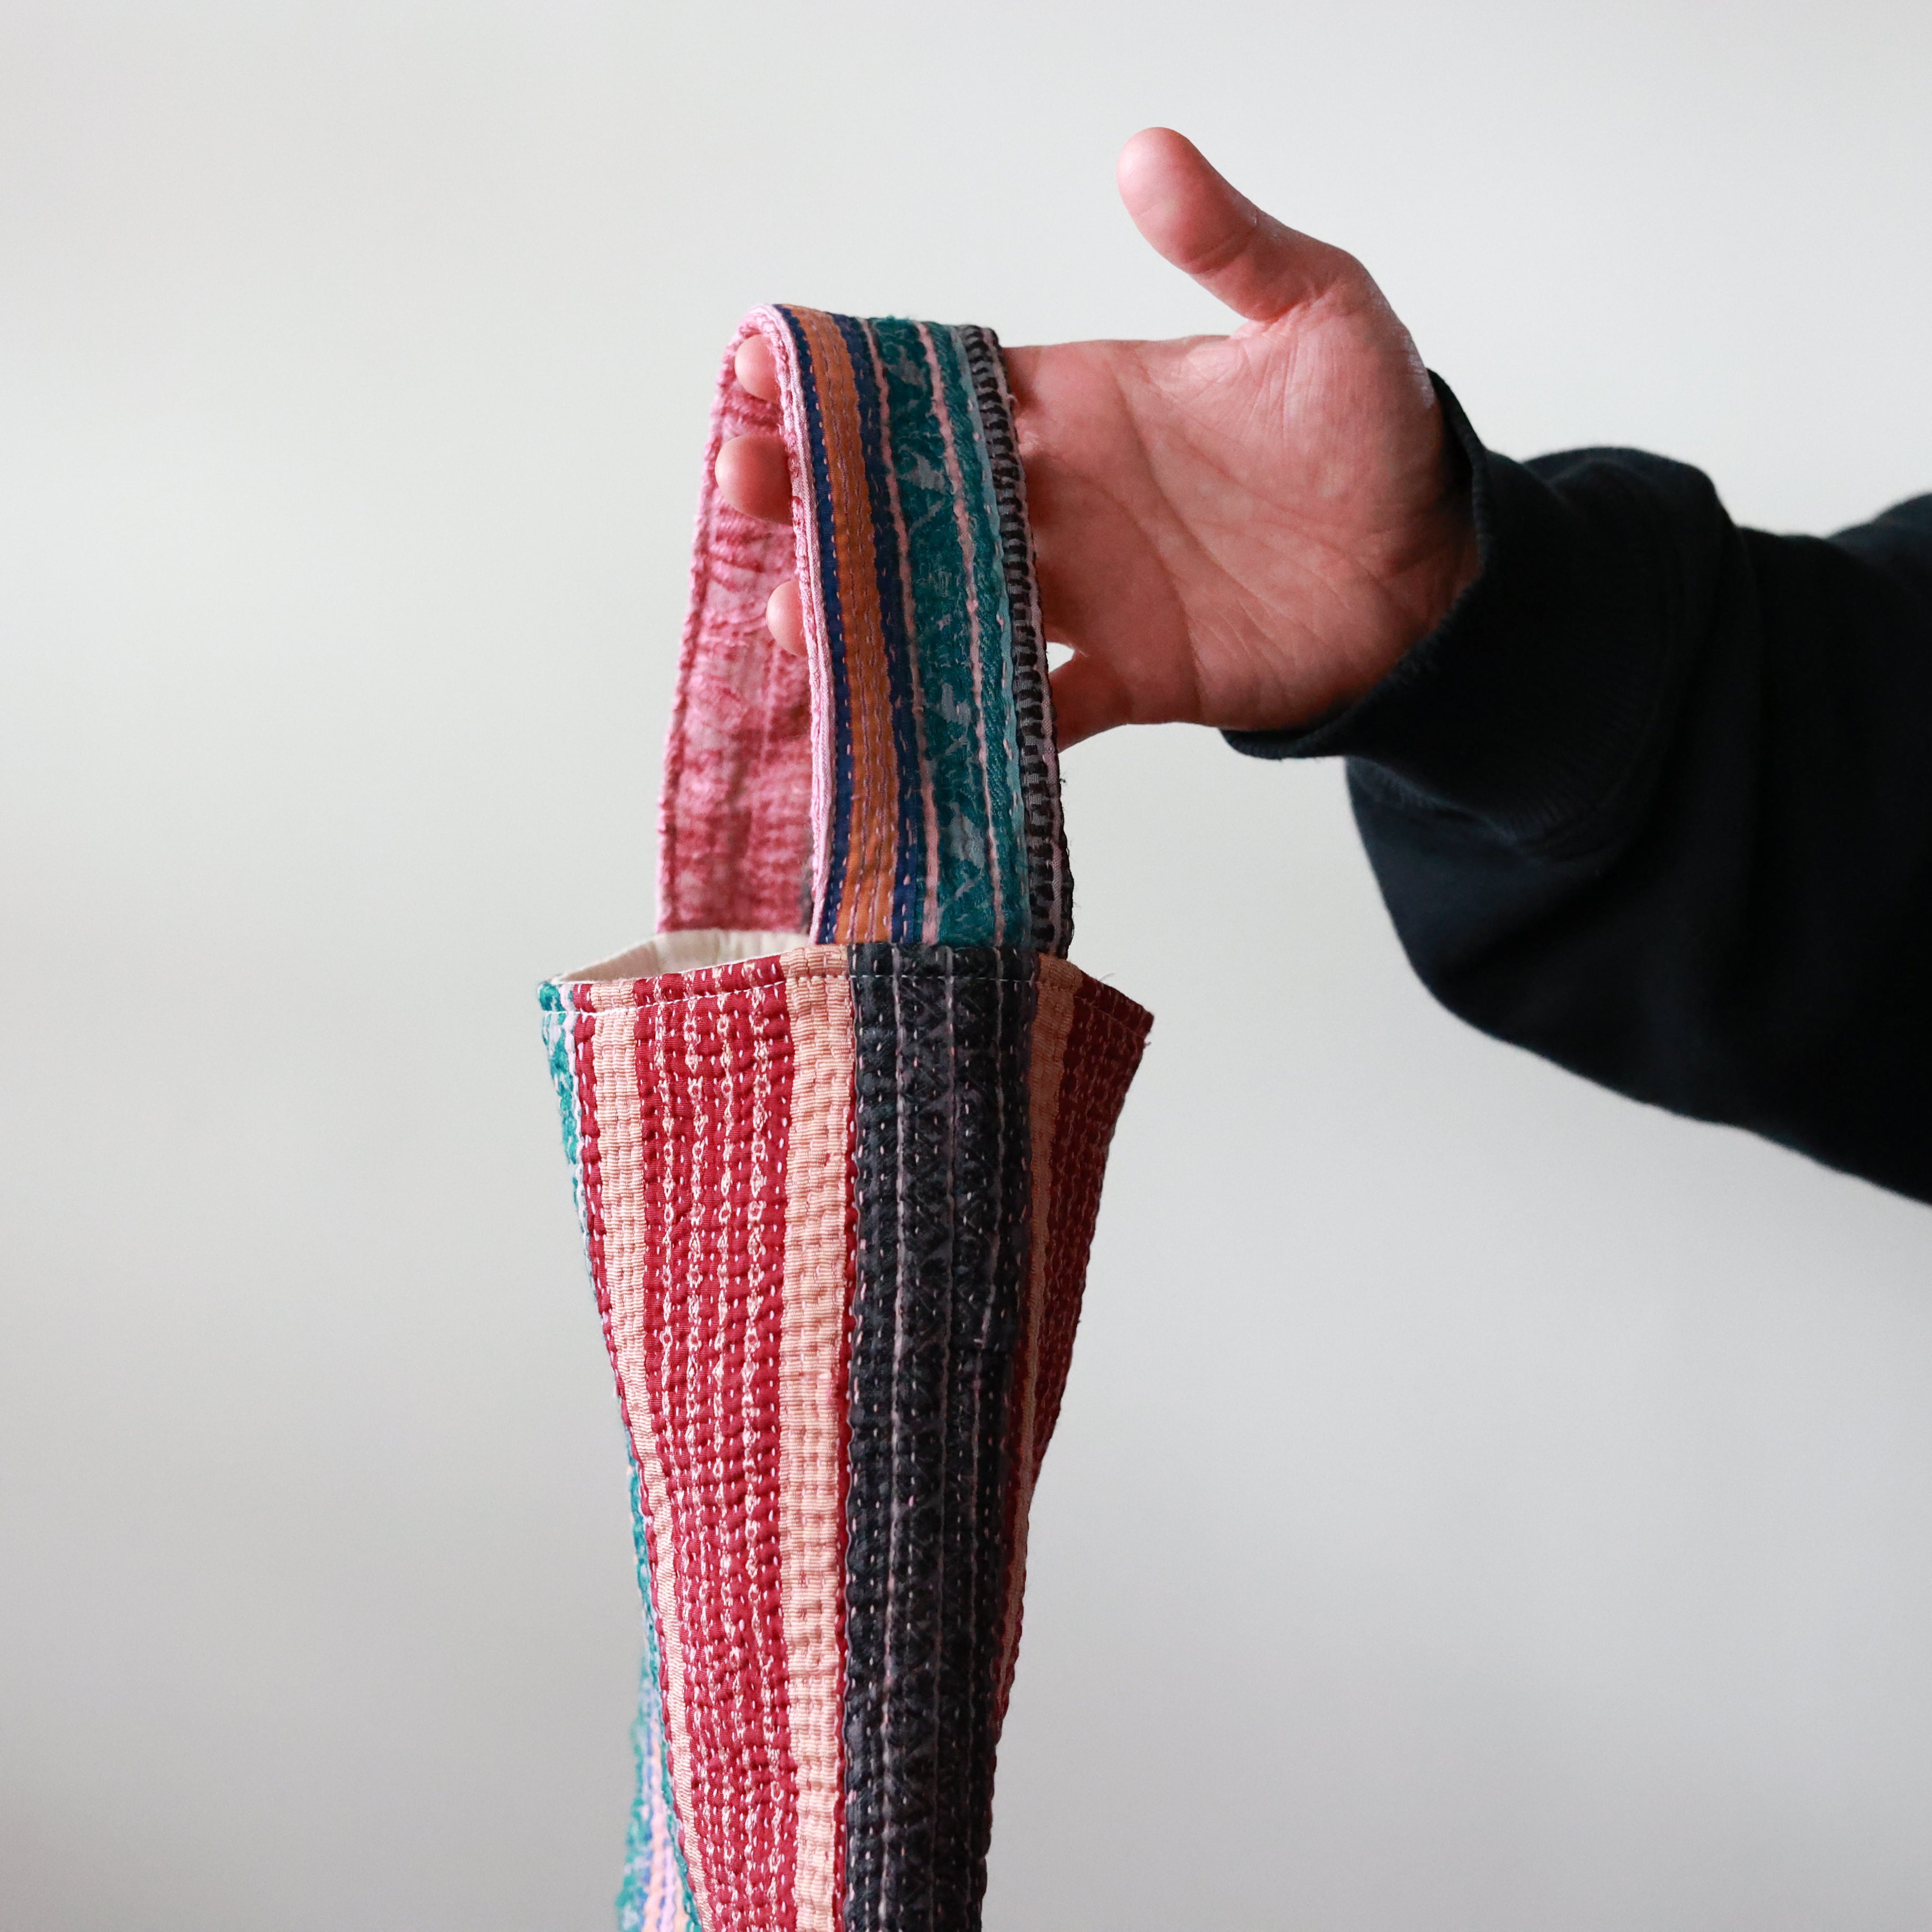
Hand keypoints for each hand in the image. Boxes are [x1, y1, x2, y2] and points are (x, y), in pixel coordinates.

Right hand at [713, 127, 1477, 746]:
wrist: (1433, 567)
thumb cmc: (1376, 431)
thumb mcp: (1319, 315)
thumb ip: (1231, 248)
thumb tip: (1148, 153)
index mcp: (1083, 403)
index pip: (944, 387)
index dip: (855, 379)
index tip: (765, 368)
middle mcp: (1060, 500)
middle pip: (915, 496)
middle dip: (822, 492)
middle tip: (740, 483)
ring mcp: (1086, 595)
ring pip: (946, 601)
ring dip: (865, 610)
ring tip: (788, 616)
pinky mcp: (1127, 677)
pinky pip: (1035, 708)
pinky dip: (977, 723)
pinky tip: (905, 732)